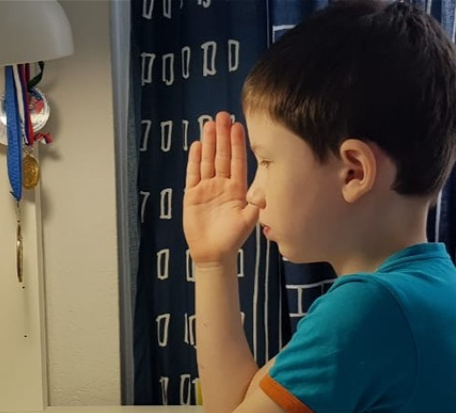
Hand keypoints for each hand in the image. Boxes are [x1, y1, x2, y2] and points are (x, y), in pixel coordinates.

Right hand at [183, 112, 258, 266]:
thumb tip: (263, 190)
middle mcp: (222, 185)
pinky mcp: (192, 195)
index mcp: (237, 189)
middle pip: (221, 155)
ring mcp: (206, 188)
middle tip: (222, 115)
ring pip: (207, 160)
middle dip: (222, 136)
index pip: (237, 161)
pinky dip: (194, 160)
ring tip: (209, 124)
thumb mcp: (249, 220)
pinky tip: (197, 145)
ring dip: (208, 143)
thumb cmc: (233, 238)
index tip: (238, 126)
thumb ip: (256, 204)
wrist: (214, 253)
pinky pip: (193, 174)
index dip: (237, 144)